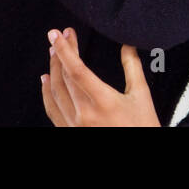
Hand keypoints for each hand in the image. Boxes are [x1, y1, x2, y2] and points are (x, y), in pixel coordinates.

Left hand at [41, 28, 160, 126]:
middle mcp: (84, 114)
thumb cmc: (142, 127)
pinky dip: (46, 93)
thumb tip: (127, 44)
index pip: (77, 70)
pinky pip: (52, 111)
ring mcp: (75, 126)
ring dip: (52, 70)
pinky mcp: (70, 132)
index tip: (60, 33)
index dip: (66, 49)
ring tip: (52, 52)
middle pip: (64, 78)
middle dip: (60, 54)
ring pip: (55, 93)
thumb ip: (132, 67)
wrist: (138, 154)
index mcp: (103, 101)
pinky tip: (46, 81)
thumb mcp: (141, 95)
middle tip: (59, 36)